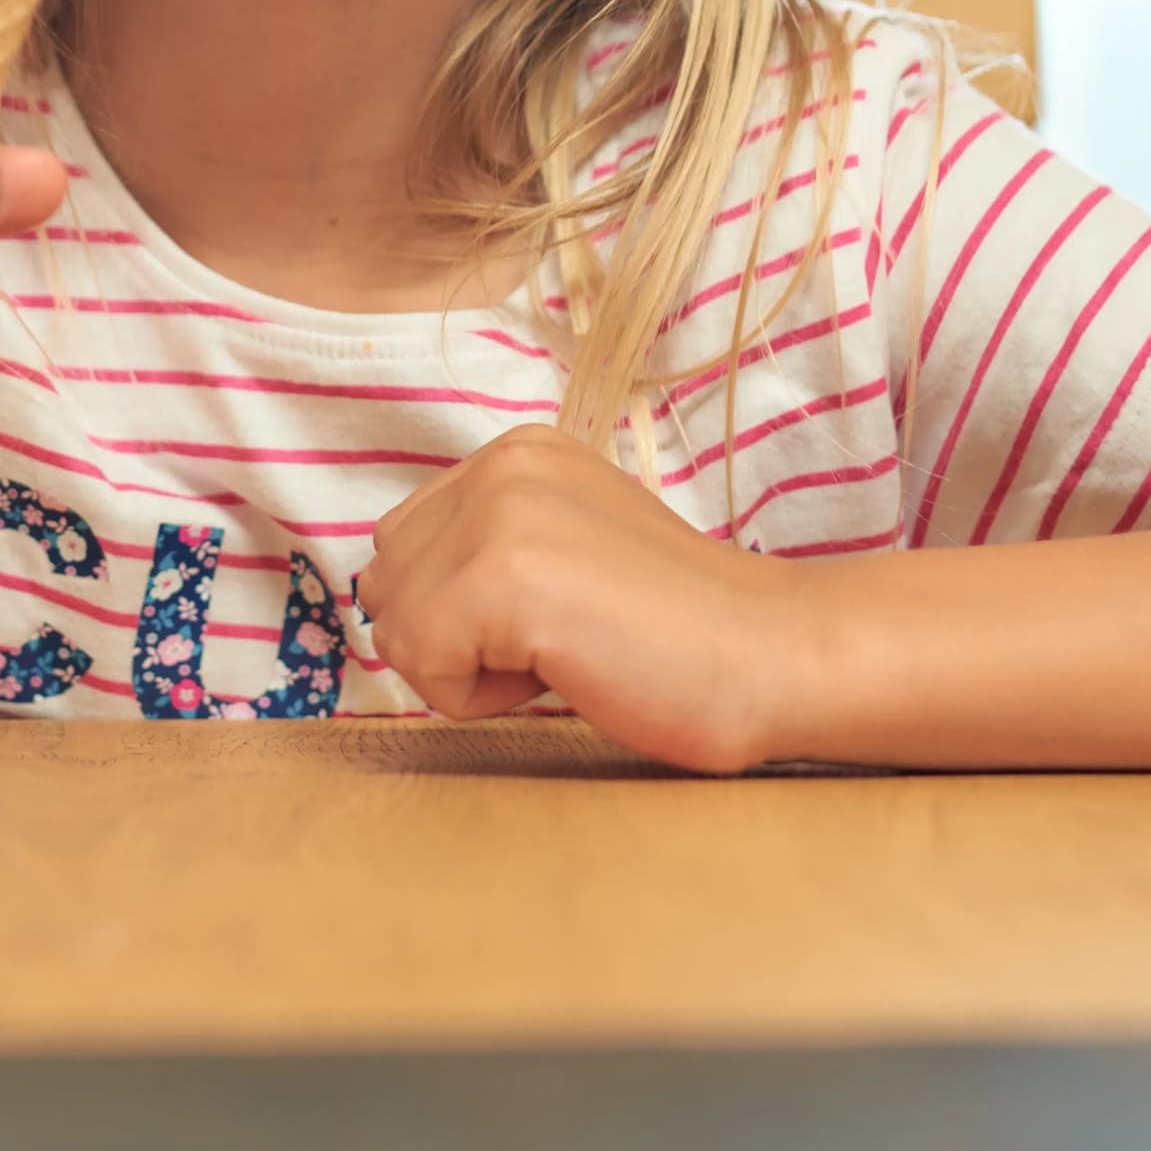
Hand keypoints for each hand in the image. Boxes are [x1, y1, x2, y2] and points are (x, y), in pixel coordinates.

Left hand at [358, 425, 804, 774]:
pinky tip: (563, 671)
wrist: (772, 656)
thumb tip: (378, 596)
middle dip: (453, 638)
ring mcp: (500, 515)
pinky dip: (479, 697)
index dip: (462, 612)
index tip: (558, 617)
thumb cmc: (675, 633)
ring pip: (395, 627)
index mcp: (515, 453)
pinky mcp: (503, 578)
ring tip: (565, 653)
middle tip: (563, 641)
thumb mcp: (566, 552)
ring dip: (467, 670)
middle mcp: (500, 465)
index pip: (404, 546)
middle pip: (387, 584)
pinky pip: (422, 665)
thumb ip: (483, 550)